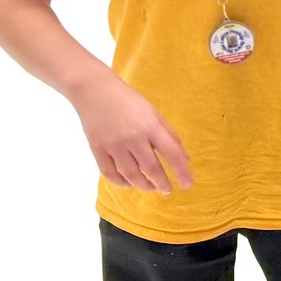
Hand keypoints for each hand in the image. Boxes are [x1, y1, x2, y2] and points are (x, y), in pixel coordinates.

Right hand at [73, 73, 192, 193]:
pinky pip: (110, 173)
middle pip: (151, 168)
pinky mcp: (97, 148)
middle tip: (167, 190)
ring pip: (131, 175)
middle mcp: (133, 137)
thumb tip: (184, 158)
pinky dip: (121, 182)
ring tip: (152, 188)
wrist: (93, 90)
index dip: (182, 172)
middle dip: (162, 183)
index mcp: (150, 126)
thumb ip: (169, 134)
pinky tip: (129, 184)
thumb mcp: (153, 112)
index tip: (188, 185)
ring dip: (144, 185)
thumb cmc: (128, 100)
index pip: (172, 154)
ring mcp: (113, 145)